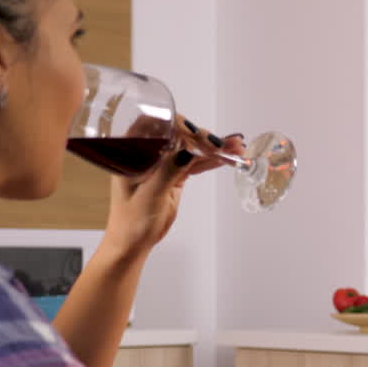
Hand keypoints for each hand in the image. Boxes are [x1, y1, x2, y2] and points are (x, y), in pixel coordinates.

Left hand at [99, 116, 244, 259]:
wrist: (134, 242)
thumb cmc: (131, 221)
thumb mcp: (149, 196)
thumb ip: (167, 172)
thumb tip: (188, 151)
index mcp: (132, 153)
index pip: (154, 126)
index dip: (176, 124)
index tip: (196, 134)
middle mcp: (148, 154)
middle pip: (178, 136)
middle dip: (202, 138)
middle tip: (223, 144)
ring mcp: (162, 163)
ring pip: (190, 149)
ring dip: (213, 148)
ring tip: (236, 148)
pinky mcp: (174, 174)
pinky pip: (194, 163)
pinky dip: (211, 161)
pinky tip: (228, 158)